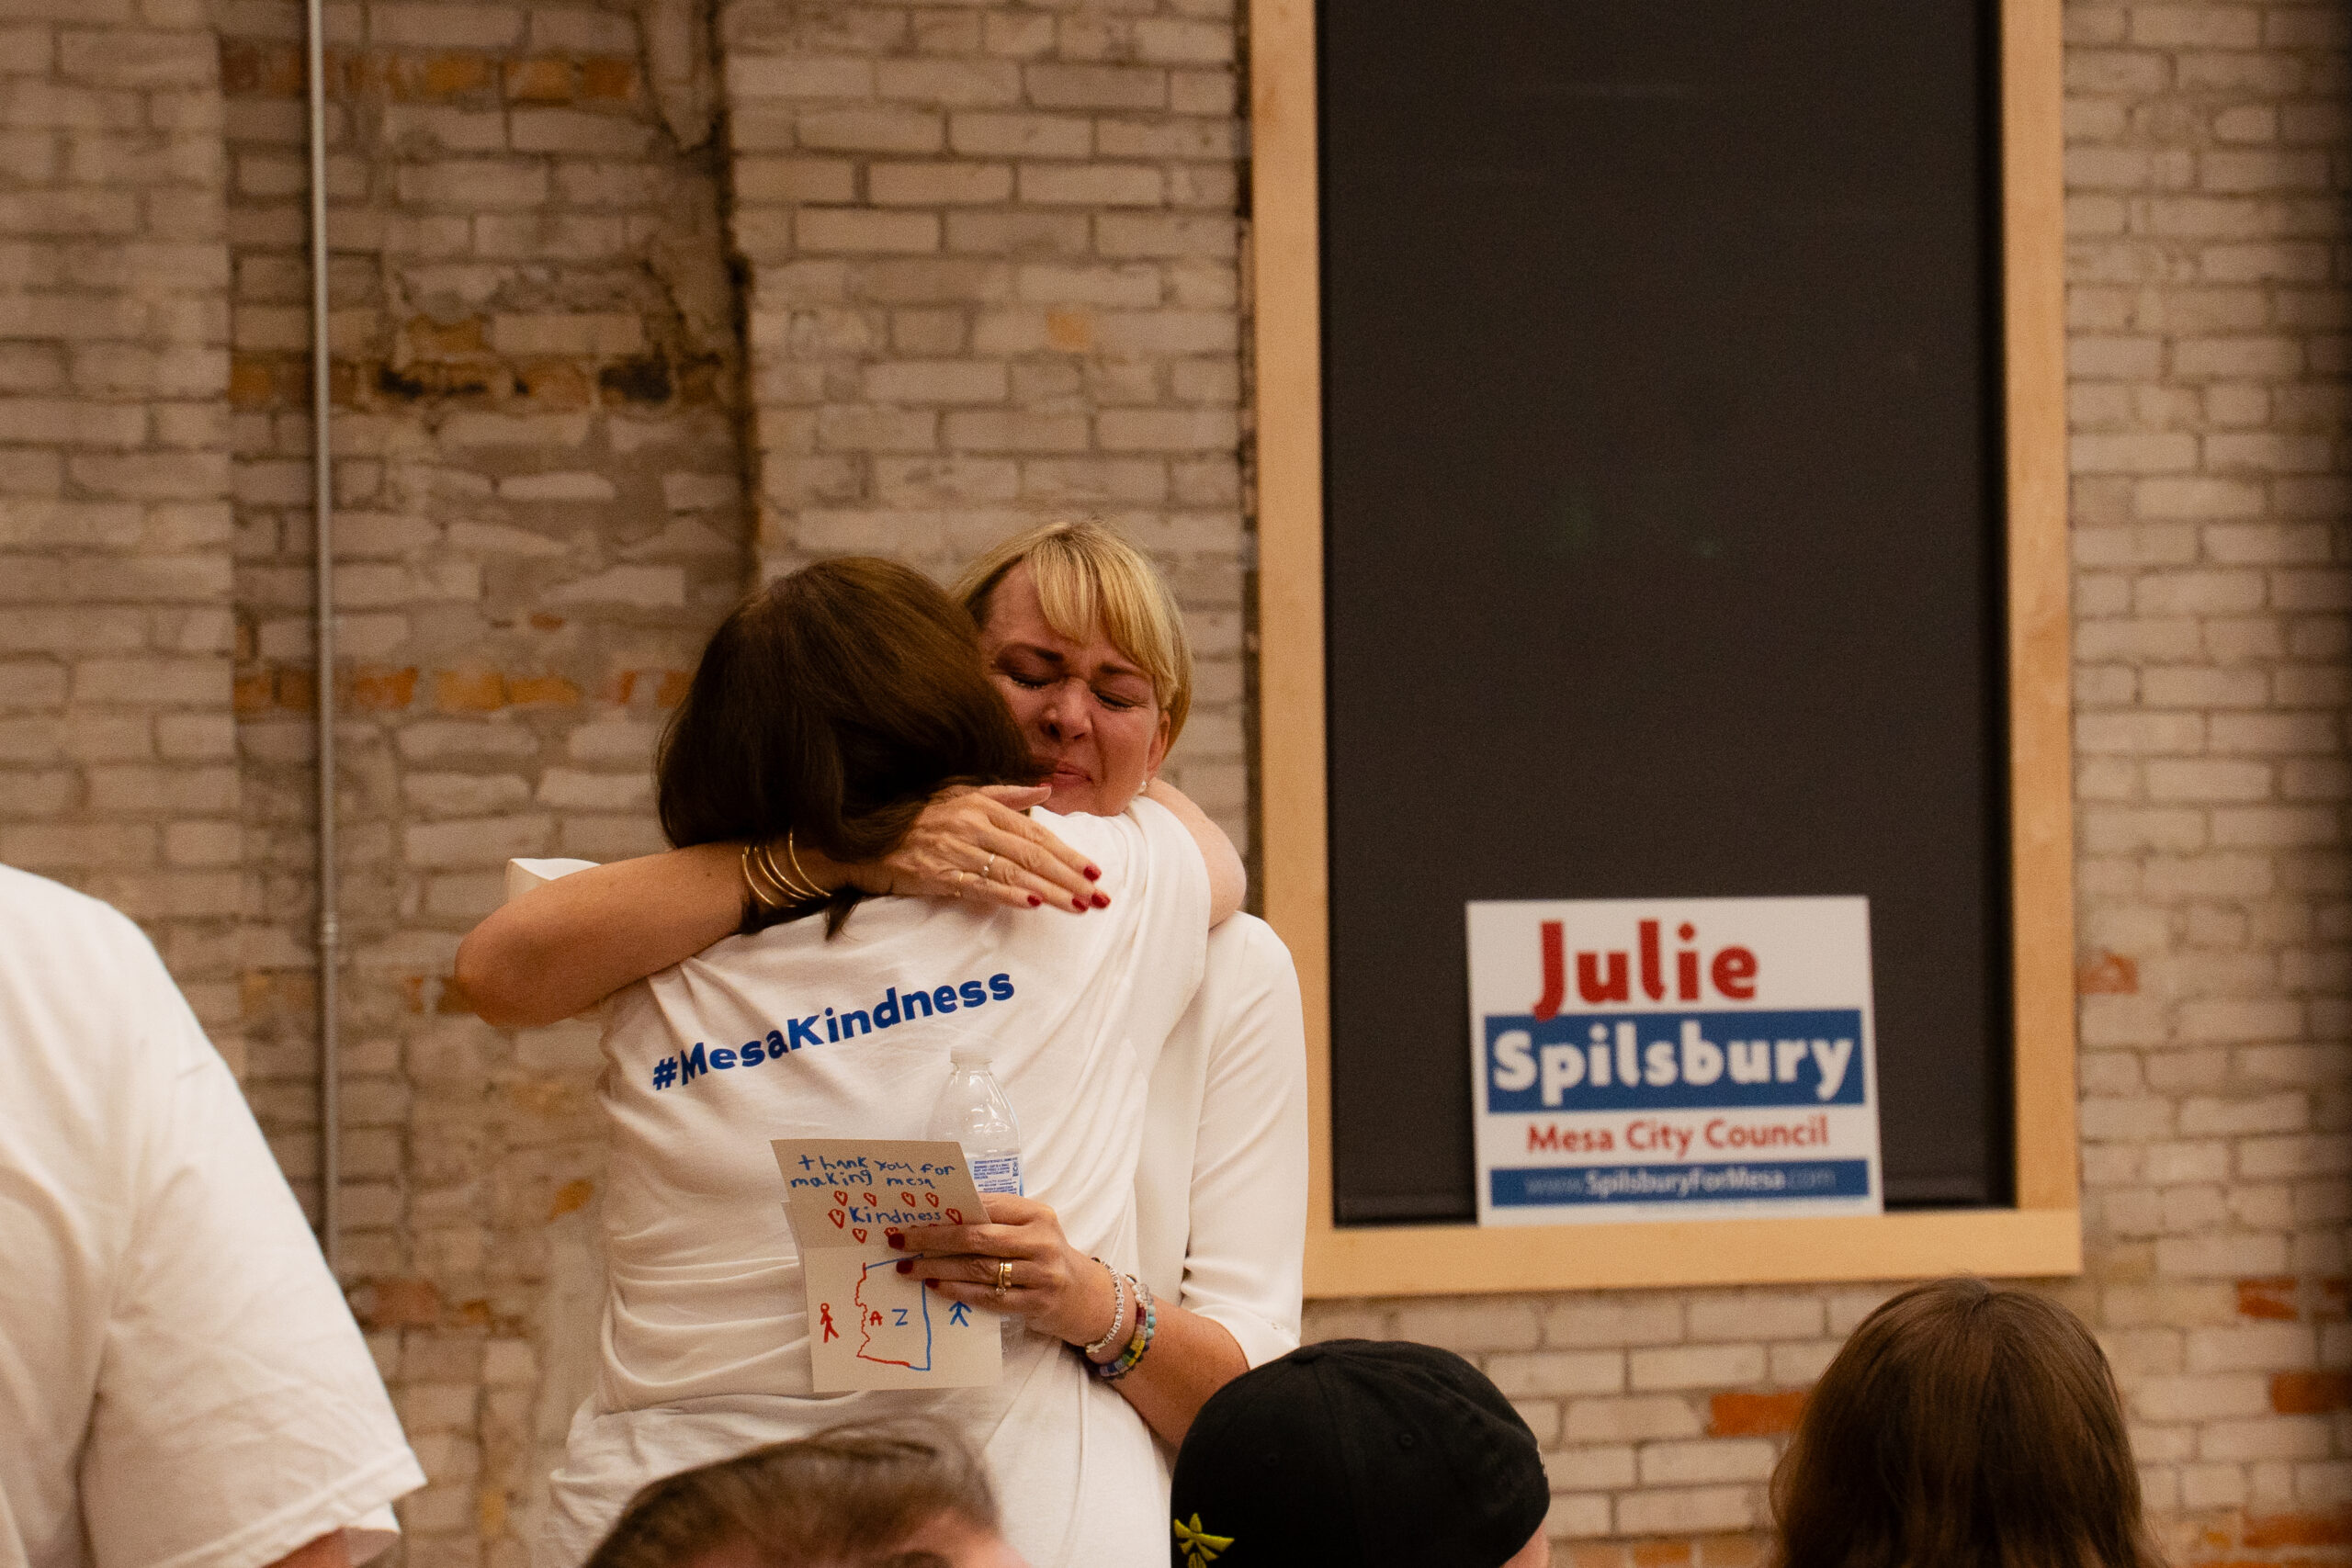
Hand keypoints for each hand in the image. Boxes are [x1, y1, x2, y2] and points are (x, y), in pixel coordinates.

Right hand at [852, 785, 1106, 913]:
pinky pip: (980, 887)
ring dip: (1049, 891)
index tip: (1094, 871)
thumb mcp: (962, 794)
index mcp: (983, 807)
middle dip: (1068, 877)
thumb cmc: (918, 817)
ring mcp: (956, 851)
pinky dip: (1008, 896)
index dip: (1068, 853)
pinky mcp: (939, 875)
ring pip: (1013, 874)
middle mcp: (973, 826)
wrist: (866, 840)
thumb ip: (1008, 794)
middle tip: (1098, 896)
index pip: (1036, 834)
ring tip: (1077, 906)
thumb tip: (1046, 789)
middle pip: (1031, 855)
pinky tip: (1032, 905)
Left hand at [891, 1195, 1120, 1346]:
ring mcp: (1041, 1274)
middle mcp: (1041, 1241)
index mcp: (1037, 1213)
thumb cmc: (1044, 1255)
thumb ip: (995, 1220)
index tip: (913, 1215)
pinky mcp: (1036, 1303)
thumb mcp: (1029, 1229)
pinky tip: (934, 1286)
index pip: (986, 1206)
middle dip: (933, 1239)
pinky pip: (987, 1297)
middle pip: (977, 1238)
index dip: (947, 1211)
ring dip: (937, 1268)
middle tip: (900, 1242)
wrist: (1084, 1295)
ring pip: (978, 1269)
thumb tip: (939, 1215)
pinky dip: (957, 1291)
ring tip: (908, 1268)